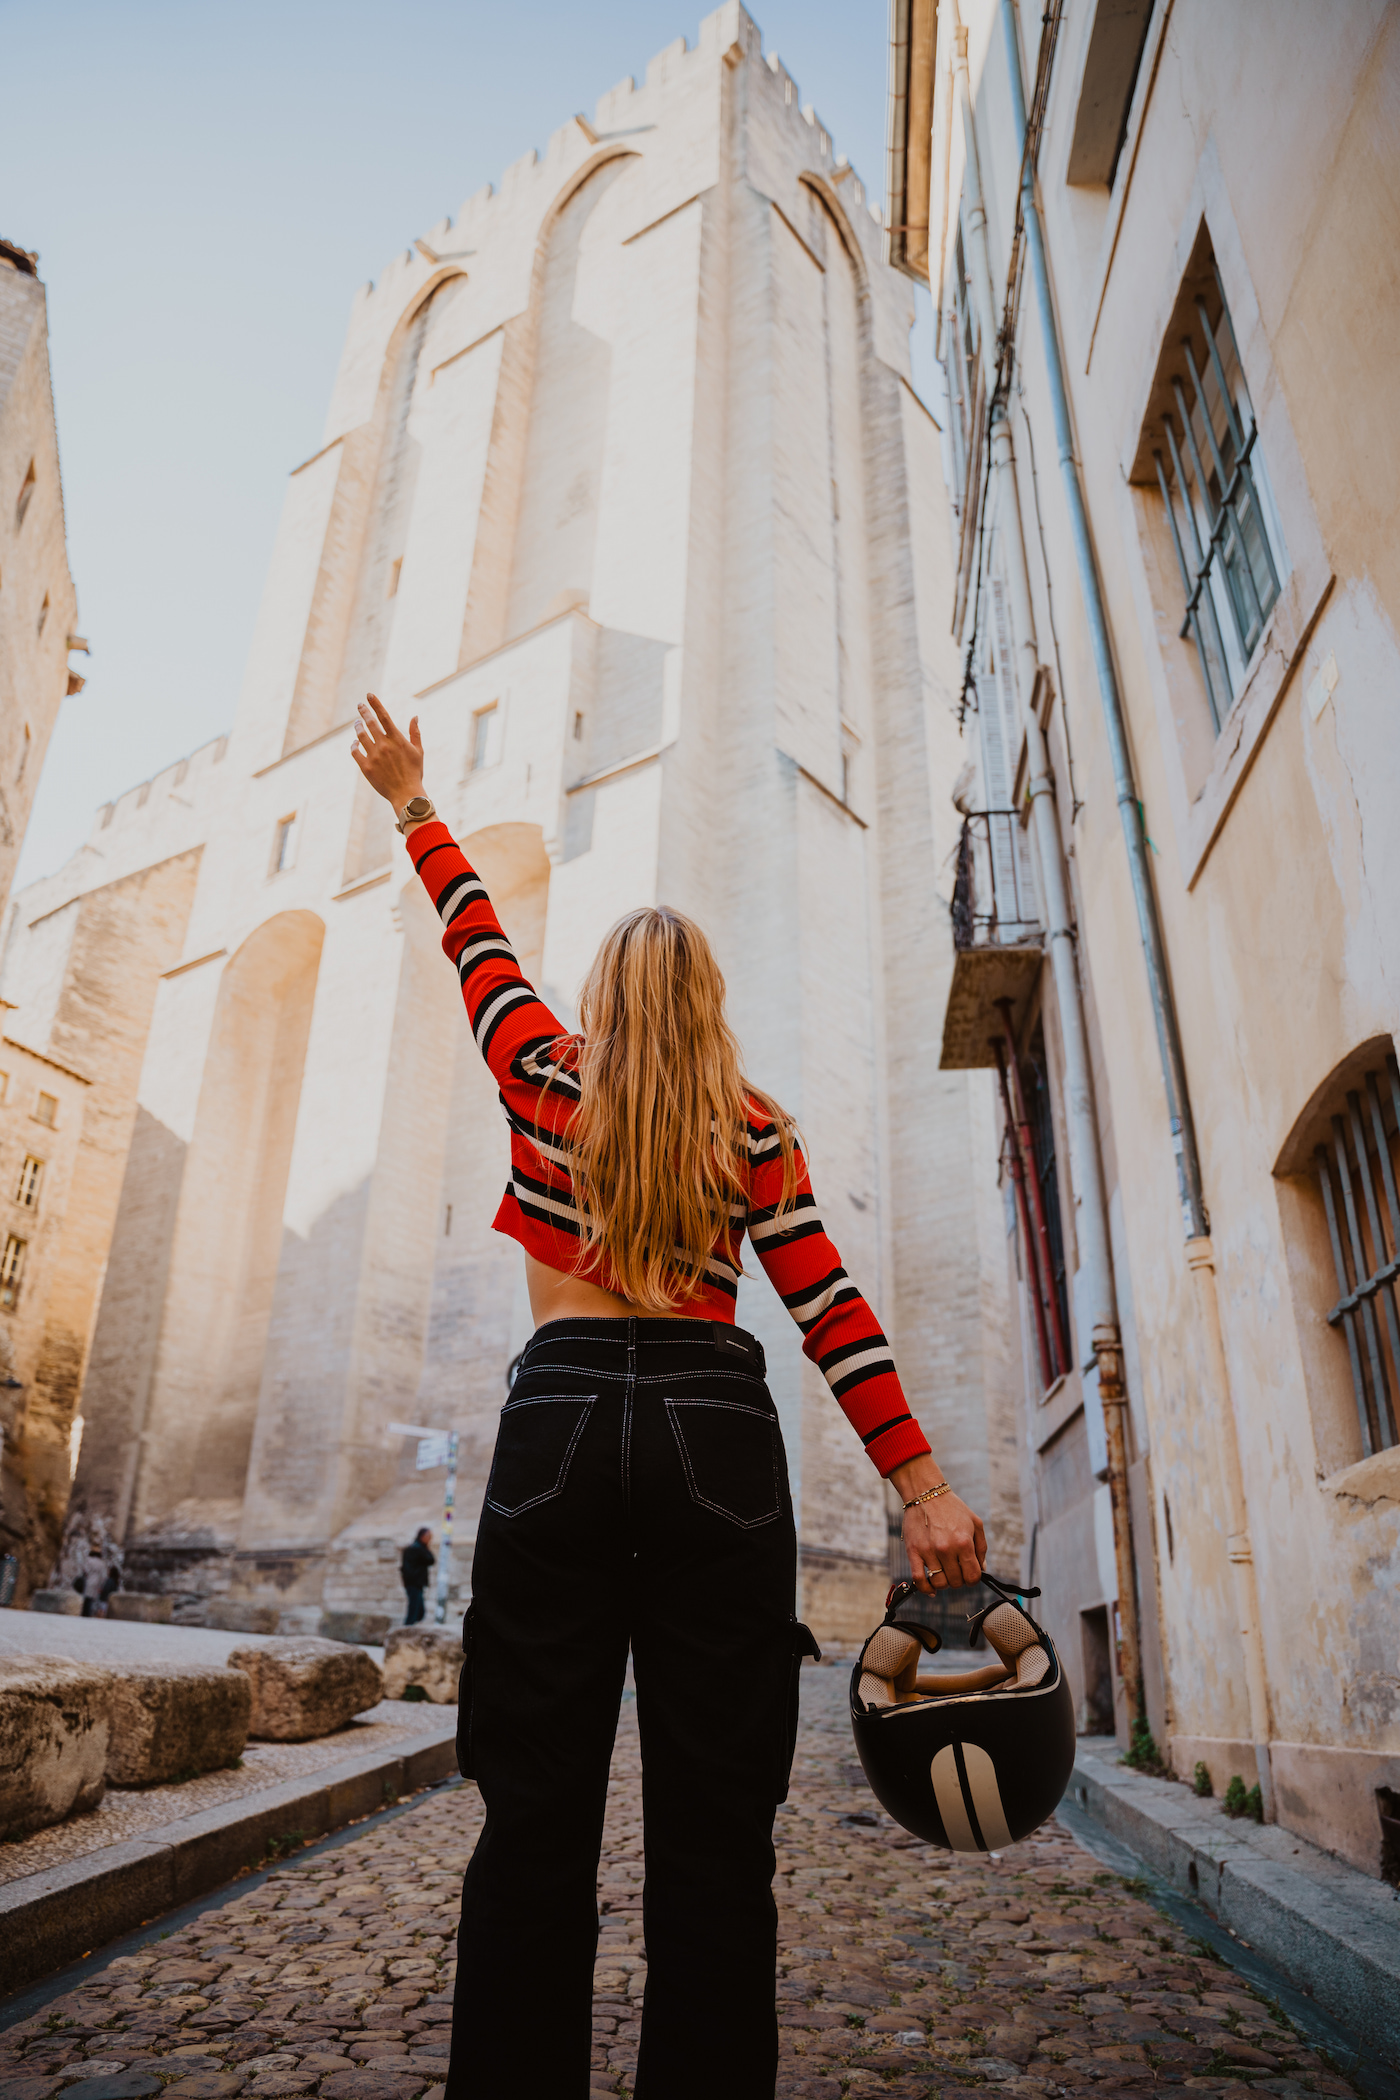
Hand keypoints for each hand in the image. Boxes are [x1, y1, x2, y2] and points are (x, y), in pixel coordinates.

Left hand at [351, 693, 424, 809]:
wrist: (406, 794)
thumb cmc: (414, 773)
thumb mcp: (418, 751)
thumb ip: (415, 733)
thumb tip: (415, 717)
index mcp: (397, 739)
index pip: (384, 716)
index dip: (376, 704)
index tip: (369, 695)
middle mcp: (384, 745)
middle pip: (370, 723)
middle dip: (363, 711)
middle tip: (360, 705)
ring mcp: (374, 756)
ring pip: (360, 735)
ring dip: (358, 727)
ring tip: (357, 723)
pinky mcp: (366, 767)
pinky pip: (355, 751)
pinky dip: (353, 745)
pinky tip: (355, 742)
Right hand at [902, 1491, 986, 1593]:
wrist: (925, 1493)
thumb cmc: (952, 1508)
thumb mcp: (975, 1523)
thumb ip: (981, 1547)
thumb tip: (982, 1569)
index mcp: (964, 1542)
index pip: (973, 1576)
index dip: (973, 1579)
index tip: (969, 1573)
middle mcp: (946, 1548)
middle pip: (956, 1582)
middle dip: (959, 1579)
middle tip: (956, 1570)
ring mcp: (928, 1551)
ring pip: (939, 1583)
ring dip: (944, 1583)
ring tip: (944, 1572)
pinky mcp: (913, 1551)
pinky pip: (918, 1579)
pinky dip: (925, 1588)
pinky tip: (931, 1588)